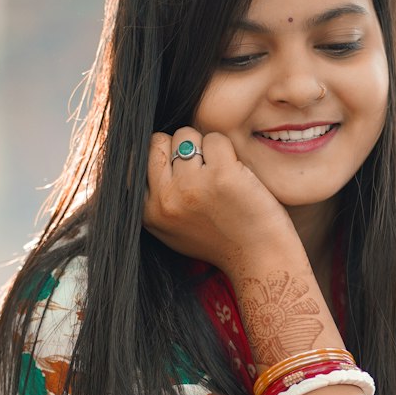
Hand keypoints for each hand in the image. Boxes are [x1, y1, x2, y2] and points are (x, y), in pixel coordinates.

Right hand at [144, 126, 292, 272]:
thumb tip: (137, 154)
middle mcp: (165, 199)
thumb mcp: (171, 228)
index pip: (139, 158)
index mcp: (148, 211)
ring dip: (205, 147)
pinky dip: (228, 150)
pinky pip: (216, 139)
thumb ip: (154, 197)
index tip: (182, 170)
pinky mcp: (221, 176)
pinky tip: (236, 173)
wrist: (258, 259)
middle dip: (180, 147)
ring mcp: (191, 186)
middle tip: (202, 169)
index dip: (163, 156)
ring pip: (188, 135)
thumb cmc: (219, 241)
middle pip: (158, 141)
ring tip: (219, 174)